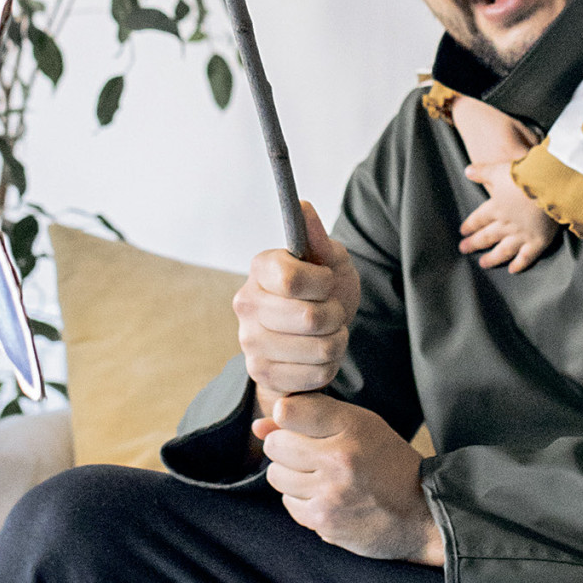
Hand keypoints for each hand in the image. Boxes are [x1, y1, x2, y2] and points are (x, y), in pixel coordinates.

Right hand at [235, 201, 360, 416]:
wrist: (315, 334)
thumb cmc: (323, 292)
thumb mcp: (330, 261)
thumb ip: (318, 238)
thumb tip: (304, 206)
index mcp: (260, 268)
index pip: (292, 280)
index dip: (322, 283)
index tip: (325, 281)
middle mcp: (246, 304)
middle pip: (309, 318)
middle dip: (335, 315)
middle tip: (331, 311)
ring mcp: (250, 343)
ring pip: (318, 349)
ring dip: (335, 342)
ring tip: (328, 333)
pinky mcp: (262, 374)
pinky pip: (316, 376)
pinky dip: (328, 366)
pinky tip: (319, 355)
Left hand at [254, 395, 442, 563]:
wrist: (422, 514)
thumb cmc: (389, 464)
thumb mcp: (361, 427)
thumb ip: (310, 418)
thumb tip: (258, 427)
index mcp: (352, 426)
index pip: (287, 411)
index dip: (289, 418)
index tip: (303, 427)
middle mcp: (339, 457)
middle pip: (275, 444)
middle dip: (287, 449)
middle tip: (314, 457)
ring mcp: (330, 491)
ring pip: (276, 476)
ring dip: (293, 477)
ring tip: (323, 479)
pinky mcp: (323, 520)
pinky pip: (288, 503)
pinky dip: (302, 502)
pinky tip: (328, 499)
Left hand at [459, 162, 560, 271]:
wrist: (549, 185)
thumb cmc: (525, 175)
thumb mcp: (499, 169)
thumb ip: (482, 172)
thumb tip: (467, 170)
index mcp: (496, 208)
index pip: (479, 219)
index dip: (470, 226)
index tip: (462, 232)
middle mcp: (506, 224)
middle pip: (486, 236)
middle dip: (474, 243)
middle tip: (463, 249)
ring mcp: (522, 235)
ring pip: (502, 250)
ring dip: (492, 258)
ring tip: (483, 264)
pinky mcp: (538, 241)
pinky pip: (526, 257)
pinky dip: (519, 265)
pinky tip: (512, 270)